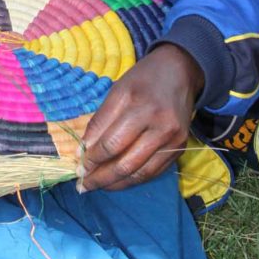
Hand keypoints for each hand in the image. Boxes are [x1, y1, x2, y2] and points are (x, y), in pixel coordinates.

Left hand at [77, 44, 203, 191]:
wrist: (179, 71)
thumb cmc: (143, 79)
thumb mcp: (117, 91)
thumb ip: (101, 121)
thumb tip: (84, 150)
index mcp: (138, 105)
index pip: (110, 142)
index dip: (91, 158)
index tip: (78, 166)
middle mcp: (159, 124)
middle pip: (125, 162)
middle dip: (100, 177)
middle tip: (83, 185)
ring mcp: (172, 139)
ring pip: (139, 173)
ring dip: (115, 184)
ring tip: (98, 186)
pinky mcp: (180, 148)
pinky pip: (154, 172)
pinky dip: (134, 180)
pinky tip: (119, 181)